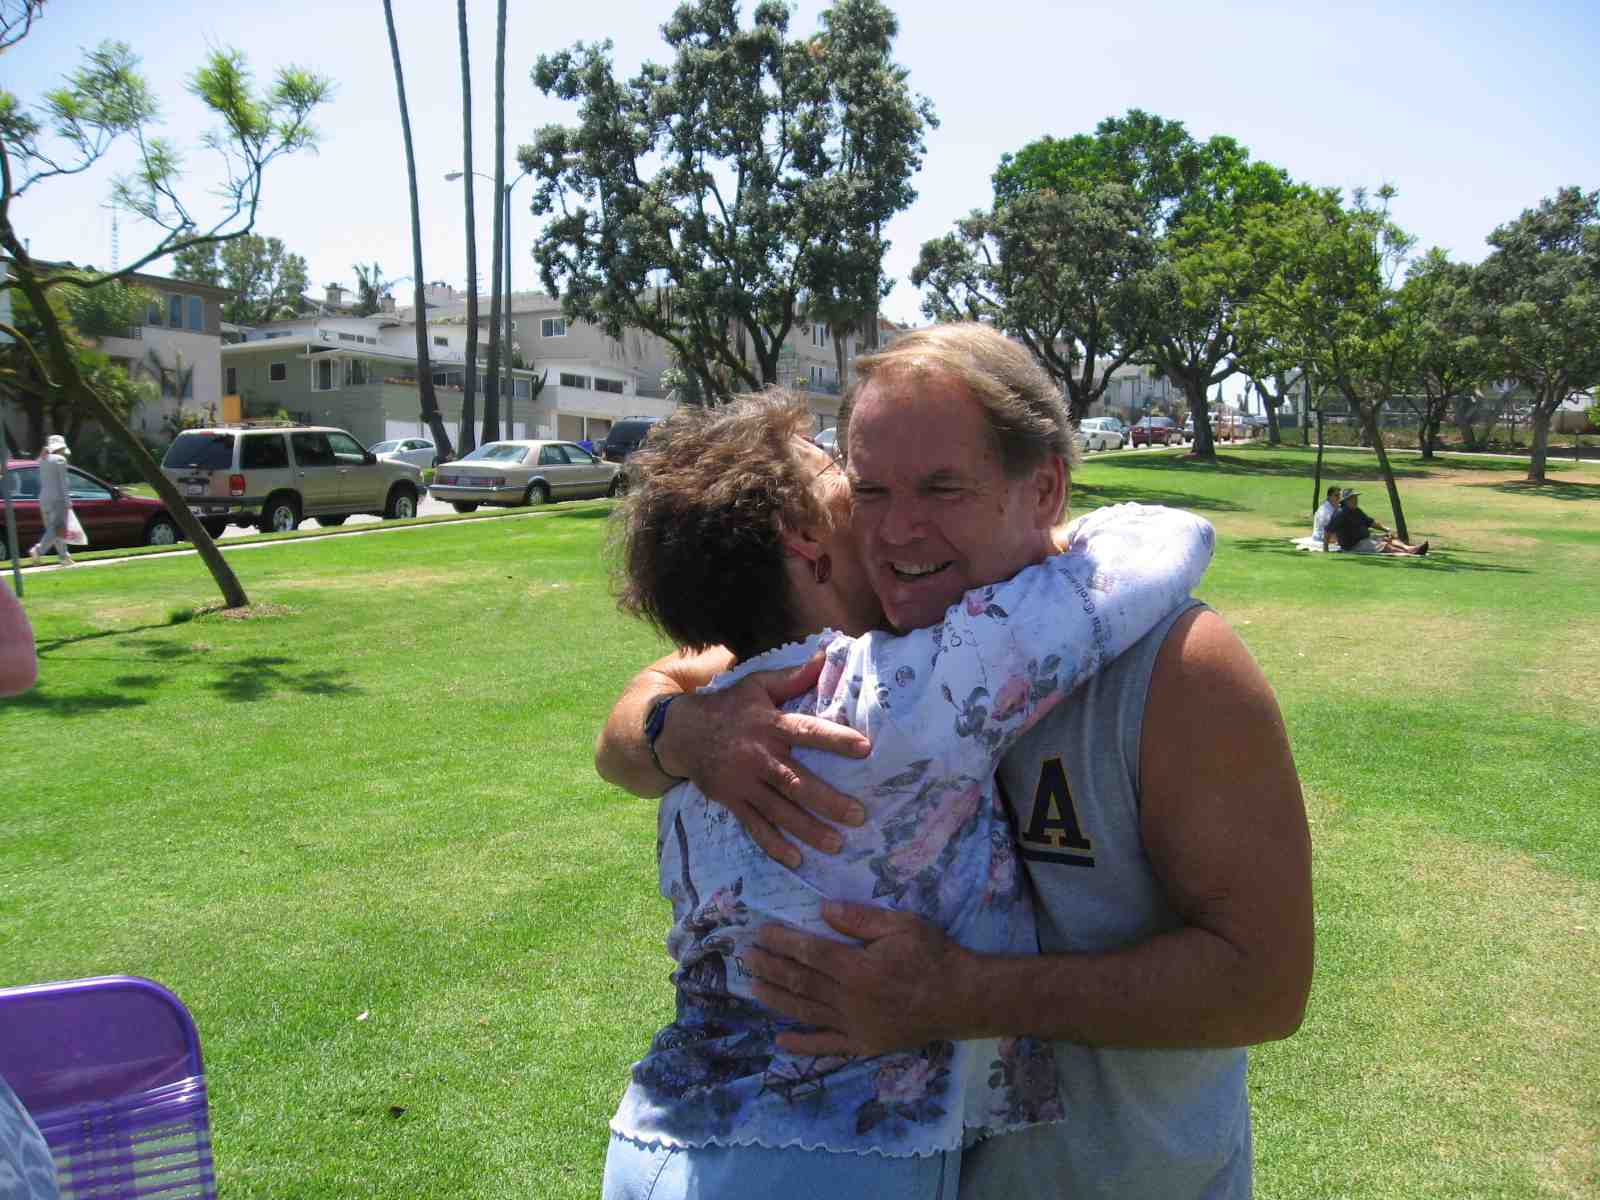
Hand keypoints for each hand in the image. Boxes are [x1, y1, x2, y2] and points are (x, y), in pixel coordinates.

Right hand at [655, 653, 870, 866]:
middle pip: (797, 781)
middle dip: (828, 801)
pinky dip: (774, 845)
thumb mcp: (757, 685)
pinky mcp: (732, 801)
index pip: (807, 732)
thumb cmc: (728, 707)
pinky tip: (797, 859)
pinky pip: (755, 826)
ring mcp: (744, 782)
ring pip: (780, 810)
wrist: (680, 733)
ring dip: (808, 829)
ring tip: (837, 843)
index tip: (865, 748)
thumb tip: (828, 655)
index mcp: (769, 724)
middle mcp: (758, 756)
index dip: (835, 740)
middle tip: (859, 815)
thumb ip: (793, 677)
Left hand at [746, 902, 974, 1056]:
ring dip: (776, 999)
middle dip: (771, 967)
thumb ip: (861, 918)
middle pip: (801, 981)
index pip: (809, 952)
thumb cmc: (934, 956)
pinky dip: (802, 1045)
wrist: (962, 999)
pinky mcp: (863, 1044)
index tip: (762, 932)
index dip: (782, 942)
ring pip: (806, 1011)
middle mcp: (850, 999)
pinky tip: (780, 1040)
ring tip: (752, 986)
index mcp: (858, 967)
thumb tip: (824, 909)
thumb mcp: (903, 925)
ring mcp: (855, 1025)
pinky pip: (826, 1046)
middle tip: (746, 955)